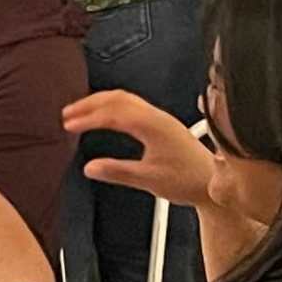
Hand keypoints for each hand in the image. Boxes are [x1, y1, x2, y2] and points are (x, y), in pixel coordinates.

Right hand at [57, 90, 215, 207]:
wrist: (213, 182)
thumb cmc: (187, 180)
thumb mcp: (148, 180)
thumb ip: (118, 172)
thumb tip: (90, 167)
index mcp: (152, 125)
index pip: (112, 114)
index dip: (88, 118)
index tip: (68, 125)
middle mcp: (156, 116)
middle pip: (117, 98)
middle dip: (90, 103)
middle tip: (68, 113)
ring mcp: (160, 118)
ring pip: (125, 99)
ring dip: (101, 102)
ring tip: (81, 113)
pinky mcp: (162, 124)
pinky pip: (133, 106)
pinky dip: (114, 107)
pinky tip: (106, 118)